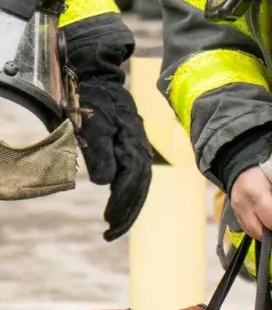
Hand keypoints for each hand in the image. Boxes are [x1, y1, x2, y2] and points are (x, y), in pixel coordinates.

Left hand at [75, 77, 152, 241]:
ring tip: (116, 223)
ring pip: (140, 180)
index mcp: (131, 143)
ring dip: (130, 204)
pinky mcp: (132, 143)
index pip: (132, 180)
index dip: (122, 203)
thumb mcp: (92, 125)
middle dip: (128, 211)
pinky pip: (137, 171)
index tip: (109, 223)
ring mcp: (137, 144)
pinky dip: (131, 189)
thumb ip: (100, 153)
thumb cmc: (92, 100)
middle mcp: (138, 146)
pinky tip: (122, 199)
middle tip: (112, 232)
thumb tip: (104, 183)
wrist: (98, 76)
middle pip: (140, 185)